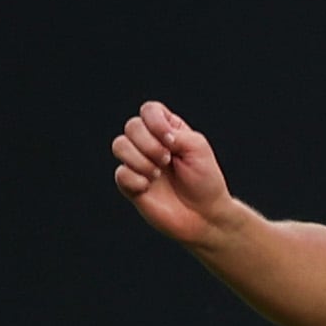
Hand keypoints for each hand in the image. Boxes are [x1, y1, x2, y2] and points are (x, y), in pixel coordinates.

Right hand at [113, 99, 240, 247]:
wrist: (204, 214)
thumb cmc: (205, 179)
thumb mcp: (198, 147)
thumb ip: (174, 133)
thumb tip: (151, 136)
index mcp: (167, 130)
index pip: (149, 110)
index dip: (155, 122)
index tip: (172, 142)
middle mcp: (149, 143)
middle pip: (132, 126)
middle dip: (150, 144)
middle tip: (168, 160)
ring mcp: (138, 163)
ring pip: (119, 145)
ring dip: (140, 160)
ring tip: (157, 174)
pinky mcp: (130, 184)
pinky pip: (120, 173)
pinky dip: (135, 179)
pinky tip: (148, 187)